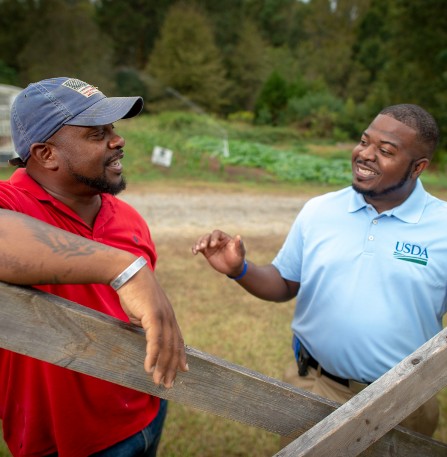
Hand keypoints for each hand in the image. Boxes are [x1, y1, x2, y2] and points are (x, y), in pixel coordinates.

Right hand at [117, 266, 187, 387]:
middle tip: (169, 385)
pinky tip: (149, 368)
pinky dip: (153, 355)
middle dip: (172, 368)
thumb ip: (147, 325)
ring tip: (159, 382)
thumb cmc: (134, 292)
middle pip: (174, 347)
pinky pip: (154, 340)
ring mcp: (163, 316)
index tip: (184, 370)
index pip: (178, 340)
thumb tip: (146, 338)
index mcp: (168, 316)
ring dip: (163, 367)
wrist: (129, 274)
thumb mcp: (143, 312)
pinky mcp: (153, 315)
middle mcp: (169, 317)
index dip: (181, 356)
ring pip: (166, 347)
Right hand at [192, 229, 245, 276]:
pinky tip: (194, 252)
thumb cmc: (238, 259)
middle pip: (208, 236)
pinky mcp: (206, 252)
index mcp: (224, 238)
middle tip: (202, 247)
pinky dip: (195, 248)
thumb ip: (239, 245)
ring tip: (197, 249)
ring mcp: (210, 246)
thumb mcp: (240, 252)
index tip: (213, 245)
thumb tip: (238, 236)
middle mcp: (217, 240)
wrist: (233, 268)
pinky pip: (199, 248)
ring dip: (198, 243)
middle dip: (204, 240)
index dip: (214, 237)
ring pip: (202, 240)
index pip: (217, 233)